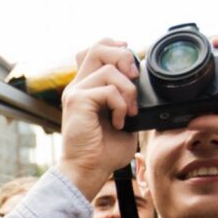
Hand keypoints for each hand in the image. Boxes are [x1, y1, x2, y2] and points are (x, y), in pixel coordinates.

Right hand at [58, 39, 139, 195]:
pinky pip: (107, 90)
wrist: (88, 170)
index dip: (114, 46)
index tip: (131, 64)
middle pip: (98, 48)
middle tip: (135, 78)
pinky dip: (120, 106)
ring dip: (128, 91)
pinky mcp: (77, 101)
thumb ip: (128, 100)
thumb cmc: (103, 152)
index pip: (95, 50)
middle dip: (123, 58)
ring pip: (108, 69)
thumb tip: (142, 85)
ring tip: (129, 113)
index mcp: (86, 88)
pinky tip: (119, 123)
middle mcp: (78, 87)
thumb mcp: (124, 120)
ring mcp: (75, 93)